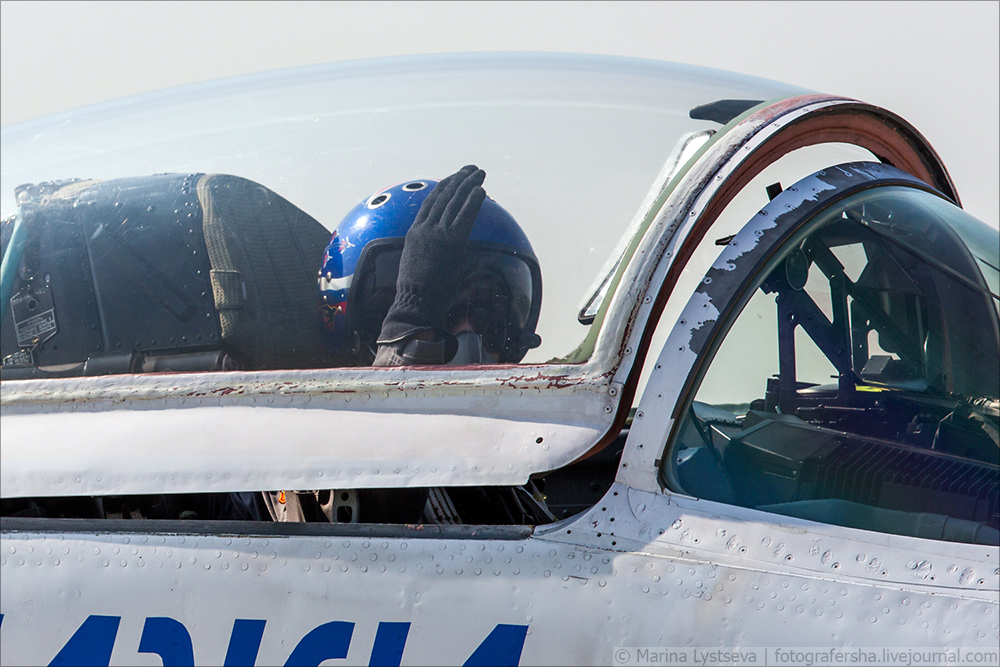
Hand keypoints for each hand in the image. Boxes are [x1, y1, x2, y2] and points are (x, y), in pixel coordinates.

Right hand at [377, 165, 485, 343]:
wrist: (414, 303)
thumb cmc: (416, 294)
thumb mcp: (417, 266)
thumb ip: (427, 253)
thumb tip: (439, 254)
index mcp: (415, 232)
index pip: (431, 203)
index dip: (443, 188)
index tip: (453, 178)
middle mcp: (424, 229)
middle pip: (444, 197)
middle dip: (458, 180)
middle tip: (470, 169)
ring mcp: (437, 235)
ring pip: (454, 202)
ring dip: (468, 185)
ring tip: (479, 173)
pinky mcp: (451, 243)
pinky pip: (464, 217)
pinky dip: (473, 202)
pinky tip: (481, 191)